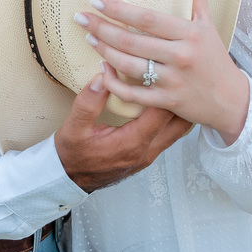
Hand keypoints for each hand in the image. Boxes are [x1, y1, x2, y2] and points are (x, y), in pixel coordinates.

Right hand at [53, 73, 191, 192]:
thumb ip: (88, 103)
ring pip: (178, 130)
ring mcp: (150, 155)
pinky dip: (171, 119)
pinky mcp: (148, 155)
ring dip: (177, 109)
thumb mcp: (73, 128)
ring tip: (173, 87)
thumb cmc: (73, 155)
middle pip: (179, 123)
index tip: (159, 70)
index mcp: (132, 143)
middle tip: (176, 76)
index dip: (164, 89)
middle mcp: (147, 151)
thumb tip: (102, 77)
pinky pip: (169, 135)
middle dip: (180, 98)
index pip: (162, 112)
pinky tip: (164, 103)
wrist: (71, 180)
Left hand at [76, 0, 250, 145]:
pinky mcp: (166, 102)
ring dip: (103, 51)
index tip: (97, 1)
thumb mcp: (208, 23)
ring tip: (89, 38)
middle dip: (101, 28)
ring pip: (128, 65)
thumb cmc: (215, 57)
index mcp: (189, 33)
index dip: (119, 10)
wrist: (232, 100)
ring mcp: (173, 81)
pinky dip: (113, 82)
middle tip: (81, 18)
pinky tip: (101, 69)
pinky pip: (132, 93)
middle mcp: (181, 56)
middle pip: (131, 41)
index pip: (147, 18)